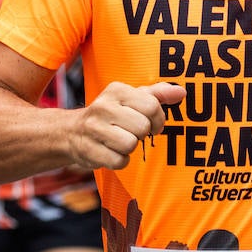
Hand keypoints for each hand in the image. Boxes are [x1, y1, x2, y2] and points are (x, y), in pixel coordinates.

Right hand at [67, 82, 185, 171]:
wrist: (70, 132)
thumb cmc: (110, 115)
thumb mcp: (131, 99)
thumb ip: (157, 94)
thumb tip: (181, 92)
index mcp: (117, 90)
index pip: (151, 106)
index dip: (157, 120)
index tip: (151, 124)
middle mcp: (104, 106)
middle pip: (142, 127)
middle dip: (141, 134)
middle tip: (131, 132)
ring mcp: (94, 128)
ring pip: (130, 144)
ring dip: (129, 148)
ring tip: (119, 141)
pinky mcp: (89, 150)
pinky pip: (119, 161)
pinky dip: (119, 161)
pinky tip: (111, 152)